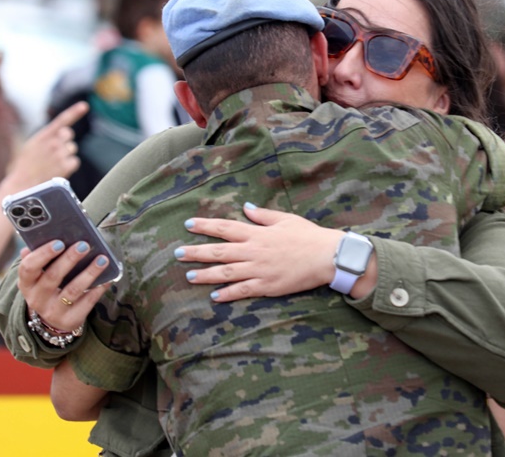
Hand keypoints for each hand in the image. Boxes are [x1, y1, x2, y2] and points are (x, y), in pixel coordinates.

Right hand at [7, 102, 87, 188]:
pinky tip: (57, 171)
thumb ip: (46, 139)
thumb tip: (61, 134)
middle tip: (53, 152)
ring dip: (65, 155)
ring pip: (72, 148)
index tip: (84, 106)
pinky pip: (74, 161)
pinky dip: (68, 166)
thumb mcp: (30, 147)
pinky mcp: (66, 166)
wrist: (21, 186)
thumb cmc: (23, 168)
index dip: (75, 112)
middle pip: (68, 135)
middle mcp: (53, 142)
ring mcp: (60, 154)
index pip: (62, 120)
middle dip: (64, 141)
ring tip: (52, 164)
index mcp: (42, 136)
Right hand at [18, 239, 112, 332]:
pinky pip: (87, 302)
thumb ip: (39, 258)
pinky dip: (98, 288)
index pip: (28, 267)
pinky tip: (108, 278)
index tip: (59, 242)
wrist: (52, 320)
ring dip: (89, 273)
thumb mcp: (38, 276)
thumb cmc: (47, 288)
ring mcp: (53, 311)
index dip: (43, 254)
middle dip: (70, 259)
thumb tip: (39, 239)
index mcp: (26, 283)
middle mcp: (36, 299)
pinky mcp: (70, 320)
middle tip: (84, 245)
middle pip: (53, 277)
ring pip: (73, 290)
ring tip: (102, 259)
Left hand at [175, 203, 343, 301]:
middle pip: (219, 251)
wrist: (327, 256)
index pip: (225, 228)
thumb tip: (246, 207)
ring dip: (206, 275)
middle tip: (177, 254)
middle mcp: (254, 251)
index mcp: (257, 233)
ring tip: (189, 276)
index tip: (188, 224)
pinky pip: (243, 290)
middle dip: (196, 252)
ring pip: (226, 273)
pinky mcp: (267, 286)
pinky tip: (214, 296)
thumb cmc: (308, 235)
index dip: (205, 226)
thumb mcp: (285, 219)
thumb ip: (262, 215)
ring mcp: (259, 270)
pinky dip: (228, 294)